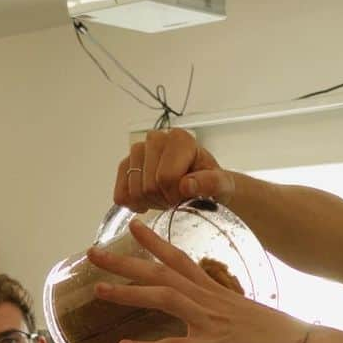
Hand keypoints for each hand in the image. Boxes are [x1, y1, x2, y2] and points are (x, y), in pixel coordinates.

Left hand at [88, 219, 310, 342]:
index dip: (154, 242)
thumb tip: (215, 315)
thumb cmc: (281, 334)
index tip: (132, 226)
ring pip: (164, 299)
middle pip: (162, 273)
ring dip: (130, 293)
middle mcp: (210, 300)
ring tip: (99, 291)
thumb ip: (225, 310)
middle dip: (125, 262)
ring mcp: (211, 322)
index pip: (180, 259)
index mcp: (218, 291)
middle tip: (93, 253)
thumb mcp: (248, 313)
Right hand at [116, 128, 235, 212]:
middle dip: (164, 200)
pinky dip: (133, 204)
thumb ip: (210, 183)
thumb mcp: (222, 186)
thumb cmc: (213, 184)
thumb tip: (187, 185)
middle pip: (149, 186)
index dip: (176, 196)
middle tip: (177, 200)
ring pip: (134, 191)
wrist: (203, 186)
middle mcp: (156, 138)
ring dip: (151, 203)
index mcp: (180, 139)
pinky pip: (121, 192)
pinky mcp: (126, 164)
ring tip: (166, 198)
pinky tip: (148, 203)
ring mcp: (138, 150)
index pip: (166, 177)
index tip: (187, 198)